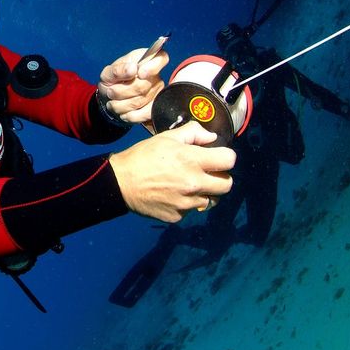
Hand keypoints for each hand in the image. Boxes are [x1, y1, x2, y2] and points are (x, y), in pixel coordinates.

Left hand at [97, 47, 169, 127]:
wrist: (111, 98)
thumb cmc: (112, 81)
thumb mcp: (108, 73)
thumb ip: (118, 69)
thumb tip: (133, 68)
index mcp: (145, 59)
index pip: (161, 58)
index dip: (153, 67)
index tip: (140, 73)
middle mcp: (156, 75)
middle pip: (144, 85)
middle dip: (122, 91)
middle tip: (111, 91)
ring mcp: (157, 92)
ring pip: (142, 101)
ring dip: (122, 104)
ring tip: (113, 102)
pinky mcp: (155, 107)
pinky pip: (146, 114)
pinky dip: (131, 115)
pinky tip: (123, 113)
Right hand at [108, 121, 235, 222]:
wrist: (119, 183)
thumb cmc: (142, 157)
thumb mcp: (166, 137)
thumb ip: (193, 133)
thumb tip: (211, 138)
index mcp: (193, 161)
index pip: (229, 160)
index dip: (224, 156)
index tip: (216, 157)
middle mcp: (193, 184)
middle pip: (227, 184)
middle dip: (220, 177)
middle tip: (207, 172)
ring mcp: (186, 203)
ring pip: (211, 200)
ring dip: (204, 192)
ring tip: (189, 185)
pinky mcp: (177, 216)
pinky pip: (191, 210)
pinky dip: (186, 203)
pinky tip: (173, 195)